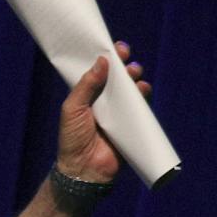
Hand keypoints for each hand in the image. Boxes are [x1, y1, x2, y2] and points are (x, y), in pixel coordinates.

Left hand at [55, 40, 152, 183]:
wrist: (83, 168)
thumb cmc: (72, 139)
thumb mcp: (73, 109)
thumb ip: (85, 85)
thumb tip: (102, 61)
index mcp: (88, 96)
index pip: (100, 72)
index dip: (108, 58)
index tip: (115, 48)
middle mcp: (104, 101)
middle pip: (118, 77)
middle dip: (124, 65)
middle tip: (125, 58)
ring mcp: (118, 112)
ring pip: (131, 89)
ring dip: (135, 78)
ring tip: (133, 74)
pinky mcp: (130, 123)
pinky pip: (141, 106)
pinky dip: (143, 95)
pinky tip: (143, 89)